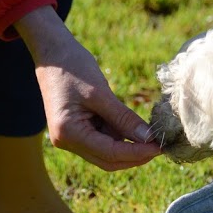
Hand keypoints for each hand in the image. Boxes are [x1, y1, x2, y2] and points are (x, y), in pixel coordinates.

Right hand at [15, 7, 160, 170]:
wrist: (52, 52)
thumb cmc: (73, 67)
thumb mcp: (101, 92)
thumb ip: (123, 118)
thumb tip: (148, 138)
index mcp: (68, 132)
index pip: (109, 154)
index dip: (137, 153)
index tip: (160, 147)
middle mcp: (66, 141)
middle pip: (107, 160)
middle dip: (134, 156)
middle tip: (160, 146)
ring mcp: (70, 137)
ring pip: (106, 153)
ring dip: (128, 146)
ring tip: (149, 132)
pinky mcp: (76, 130)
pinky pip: (102, 140)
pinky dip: (119, 136)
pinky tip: (133, 125)